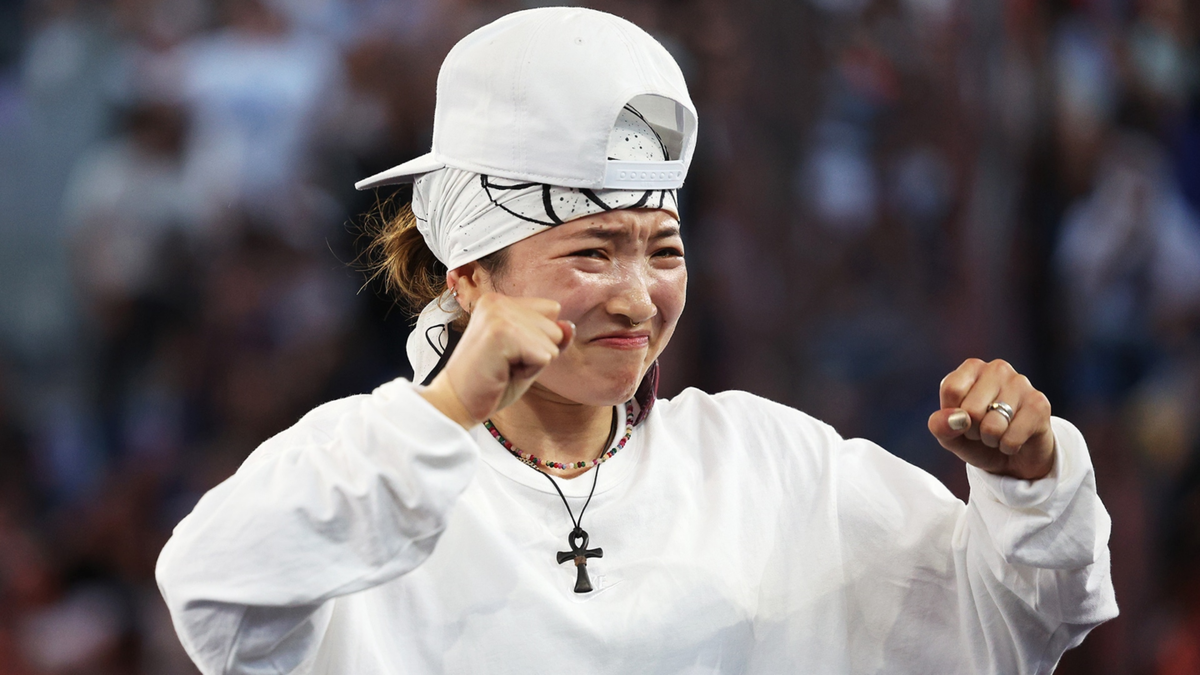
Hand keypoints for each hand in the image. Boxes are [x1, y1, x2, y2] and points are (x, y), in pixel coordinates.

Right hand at [419, 293, 573, 427]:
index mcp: (500, 301)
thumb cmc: (491, 383)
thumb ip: (551, 340)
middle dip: (537, 353)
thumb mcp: (528, 357)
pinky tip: (502, 373)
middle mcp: (497, 301)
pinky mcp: (501, 333)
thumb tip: (570, 326)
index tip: (507, 354)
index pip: (552, 312)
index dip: (538, 341)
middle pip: (555, 328)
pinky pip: (545, 356)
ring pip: (552, 341)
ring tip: (502, 368)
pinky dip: (530, 371)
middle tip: (503, 364)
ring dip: (533, 363)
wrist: (455, 404)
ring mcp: (498, 314)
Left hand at [927, 358, 1055, 479]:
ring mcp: (1021, 383)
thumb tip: (956, 419)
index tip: (963, 418)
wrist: (1014, 457)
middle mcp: (997, 369)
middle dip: (973, 431)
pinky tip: (1015, 439)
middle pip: (971, 410)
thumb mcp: (950, 435)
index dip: (953, 415)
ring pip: (992, 426)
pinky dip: (1008, 447)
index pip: (951, 390)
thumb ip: (941, 426)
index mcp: (971, 368)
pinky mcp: (1039, 404)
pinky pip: (1011, 439)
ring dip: (991, 440)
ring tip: (999, 433)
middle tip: (983, 429)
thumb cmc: (976, 439)